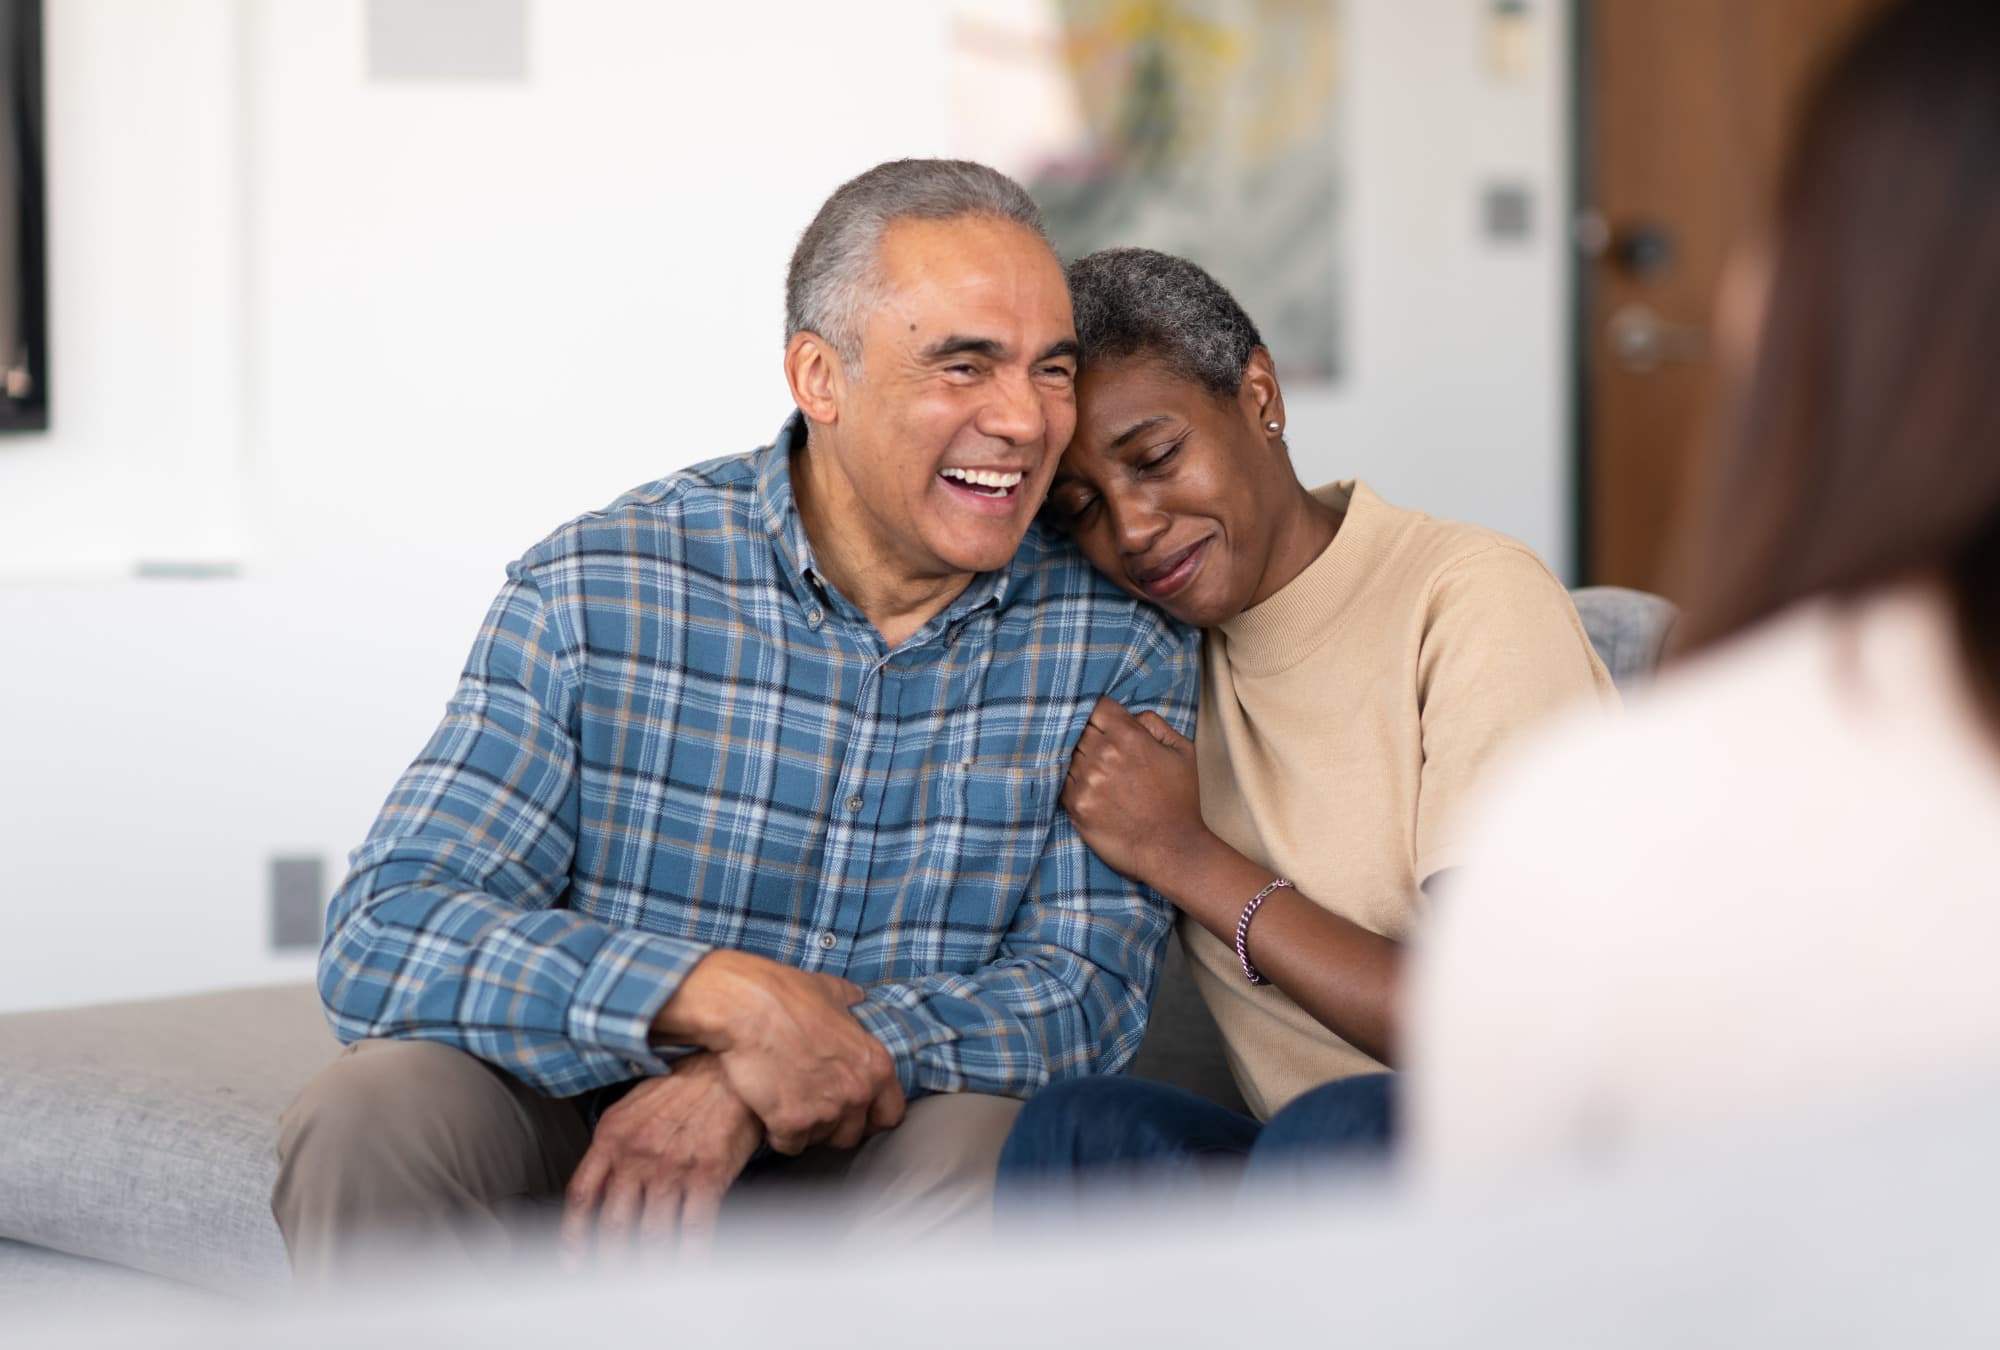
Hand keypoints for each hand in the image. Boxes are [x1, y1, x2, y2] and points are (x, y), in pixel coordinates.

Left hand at [560, 1053, 760, 1264]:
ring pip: (652, 1235)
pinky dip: (691, 1256)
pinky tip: (689, 1267)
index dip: (573, 1237)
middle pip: (614, 1226)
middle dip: (612, 1262)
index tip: (573, 1263)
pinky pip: (695, 1228)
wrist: (728, 1067)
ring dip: (651, 1266)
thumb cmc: (683, 1087)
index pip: (582, 1196)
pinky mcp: (707, 1173)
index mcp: (612, 1137)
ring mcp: (672, 1166)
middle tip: (614, 1280)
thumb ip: (613, 1147)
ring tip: (651, 1282)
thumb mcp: (633, 1107)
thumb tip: (601, 1187)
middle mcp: (637, 1155)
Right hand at [651, 950, 905, 1153]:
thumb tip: (857, 998)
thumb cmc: (785, 995)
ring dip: (805, 1128)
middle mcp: (857, 1091)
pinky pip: (790, 1144)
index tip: (854, 1112)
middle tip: (811, 1106)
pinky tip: (769, 1110)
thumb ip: (849, 1001)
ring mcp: (826, 1110)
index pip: (890, 1114)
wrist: (745, 1007)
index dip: (870, 1115)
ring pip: (820, 1140)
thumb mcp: (829, 990)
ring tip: (787, 1101)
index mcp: (876, 1063)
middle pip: (852, 1135)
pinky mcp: (792, 1123)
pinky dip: (778, 1133)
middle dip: (833, 1125)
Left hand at [1061, 696, 1207, 885]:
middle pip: (1079, 729)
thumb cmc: (1180, 801)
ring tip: (1100, 775)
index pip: (1096, 706)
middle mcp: (1102, 753)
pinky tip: (1091, 790)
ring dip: (1080, 760)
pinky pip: (1062, 780)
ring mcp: (1086, 779)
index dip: (1100, 713)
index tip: (1104, 723)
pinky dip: (1072, 781)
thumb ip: (1154, 724)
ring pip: (1068, 754)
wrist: (1171, 849)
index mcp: (1128, 736)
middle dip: (1090, 736)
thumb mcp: (1182, 752)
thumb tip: (1130, 716)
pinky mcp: (1075, 804)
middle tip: (1103, 752)